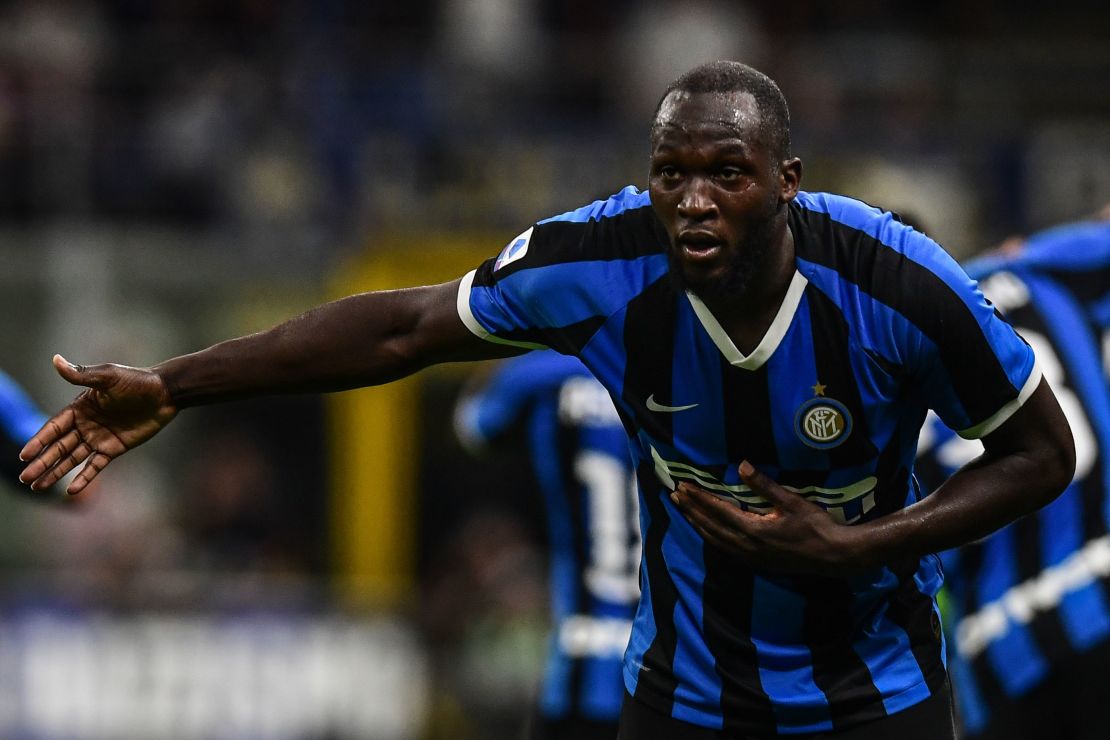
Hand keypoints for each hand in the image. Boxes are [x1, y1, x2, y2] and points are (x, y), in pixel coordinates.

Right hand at [18, 355, 177, 494]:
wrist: (165, 394)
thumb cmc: (136, 382)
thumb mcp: (108, 377)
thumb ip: (81, 375)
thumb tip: (55, 360)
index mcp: (79, 408)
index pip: (53, 428)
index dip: (38, 441)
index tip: (23, 455)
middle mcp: (85, 424)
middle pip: (58, 447)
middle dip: (41, 462)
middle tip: (24, 478)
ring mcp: (99, 438)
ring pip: (72, 459)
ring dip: (55, 472)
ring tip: (37, 486)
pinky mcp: (114, 448)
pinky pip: (95, 465)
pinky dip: (84, 477)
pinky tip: (70, 490)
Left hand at [669, 461, 855, 574]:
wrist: (834, 557)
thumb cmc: (815, 526)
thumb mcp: (791, 501)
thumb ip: (764, 485)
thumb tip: (742, 465)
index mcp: (753, 529)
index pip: (717, 510)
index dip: (698, 497)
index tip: (683, 486)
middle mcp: (746, 546)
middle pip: (710, 526)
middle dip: (691, 509)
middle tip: (675, 495)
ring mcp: (750, 557)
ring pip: (714, 540)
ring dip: (697, 524)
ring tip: (684, 510)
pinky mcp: (756, 563)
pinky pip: (724, 549)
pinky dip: (710, 538)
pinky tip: (707, 532)